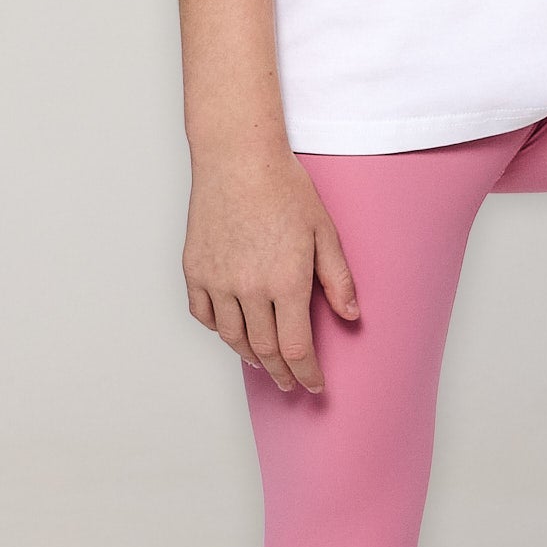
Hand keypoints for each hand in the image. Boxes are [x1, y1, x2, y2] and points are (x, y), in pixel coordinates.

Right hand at [184, 144, 358, 395]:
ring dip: (251, 356)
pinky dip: (219, 330)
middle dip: (281, 373)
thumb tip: (352, 316)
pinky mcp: (194, 271)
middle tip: (291, 384)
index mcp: (285, 282)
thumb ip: (338, 278)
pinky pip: (204, 315)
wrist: (238, 160)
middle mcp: (248, 289)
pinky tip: (233, 332)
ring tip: (265, 363)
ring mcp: (216, 281)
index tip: (314, 386)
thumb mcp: (325, 232)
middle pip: (264, 349)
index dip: (306, 373)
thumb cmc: (286, 189)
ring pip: (232, 337)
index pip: (296, 348)